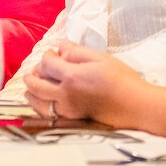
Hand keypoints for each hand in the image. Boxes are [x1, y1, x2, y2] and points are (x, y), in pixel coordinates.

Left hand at [23, 42, 165, 136]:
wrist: (135, 105)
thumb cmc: (121, 79)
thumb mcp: (101, 58)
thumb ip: (77, 52)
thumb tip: (60, 47)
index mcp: (72, 76)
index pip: (46, 64)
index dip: (46, 56)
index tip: (52, 53)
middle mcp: (65, 94)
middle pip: (36, 84)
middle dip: (32, 74)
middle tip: (35, 69)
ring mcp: (67, 109)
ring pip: (37, 102)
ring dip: (31, 92)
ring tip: (31, 85)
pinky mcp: (71, 119)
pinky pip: (47, 114)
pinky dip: (39, 106)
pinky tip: (42, 101)